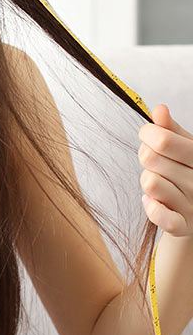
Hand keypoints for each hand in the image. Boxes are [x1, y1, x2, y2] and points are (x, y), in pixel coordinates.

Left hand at [139, 104, 192, 237]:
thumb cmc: (188, 170)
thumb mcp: (185, 146)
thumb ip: (170, 129)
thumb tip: (159, 109)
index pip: (163, 139)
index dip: (147, 133)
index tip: (149, 135)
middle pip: (150, 158)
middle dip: (146, 156)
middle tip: (156, 162)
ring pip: (149, 182)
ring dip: (147, 180)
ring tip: (160, 182)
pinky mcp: (183, 226)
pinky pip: (156, 213)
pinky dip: (149, 205)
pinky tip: (154, 201)